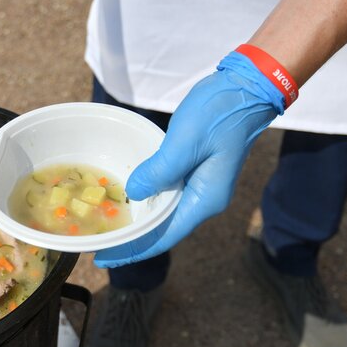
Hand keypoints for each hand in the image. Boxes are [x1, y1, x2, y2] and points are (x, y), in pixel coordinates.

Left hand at [94, 51, 285, 267]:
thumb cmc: (220, 113)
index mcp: (204, 199)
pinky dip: (147, 198)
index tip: (104, 258)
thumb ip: (159, 171)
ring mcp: (201, 184)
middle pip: (163, 229)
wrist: (247, 88)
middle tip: (99, 243)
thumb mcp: (186, 142)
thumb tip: (135, 196)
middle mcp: (204, 198)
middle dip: (132, 239)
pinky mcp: (196, 169)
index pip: (164, 236)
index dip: (133, 250)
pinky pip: (167, 192)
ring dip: (139, 220)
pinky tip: (129, 196)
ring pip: (164, 211)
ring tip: (110, 226)